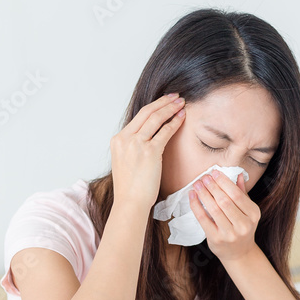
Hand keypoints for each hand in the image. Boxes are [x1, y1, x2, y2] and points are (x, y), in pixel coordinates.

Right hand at [110, 93, 185, 210]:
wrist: (130, 202)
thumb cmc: (131, 187)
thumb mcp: (125, 161)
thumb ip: (133, 147)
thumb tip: (148, 138)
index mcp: (118, 140)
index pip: (138, 117)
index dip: (154, 106)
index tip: (164, 101)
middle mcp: (125, 139)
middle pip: (147, 112)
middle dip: (163, 102)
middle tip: (176, 96)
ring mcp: (136, 144)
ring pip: (156, 118)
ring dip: (170, 108)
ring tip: (182, 103)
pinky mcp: (149, 152)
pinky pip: (165, 132)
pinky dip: (174, 123)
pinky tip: (181, 118)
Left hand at [189, 170, 260, 263]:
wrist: (239, 253)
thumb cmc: (241, 228)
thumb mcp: (247, 212)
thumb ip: (242, 193)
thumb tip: (238, 173)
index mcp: (253, 214)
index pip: (237, 195)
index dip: (224, 182)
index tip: (214, 173)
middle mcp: (243, 225)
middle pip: (225, 201)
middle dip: (212, 187)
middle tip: (204, 177)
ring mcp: (230, 234)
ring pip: (214, 209)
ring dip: (203, 194)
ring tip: (197, 184)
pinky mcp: (216, 239)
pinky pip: (203, 219)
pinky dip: (196, 206)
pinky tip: (192, 196)